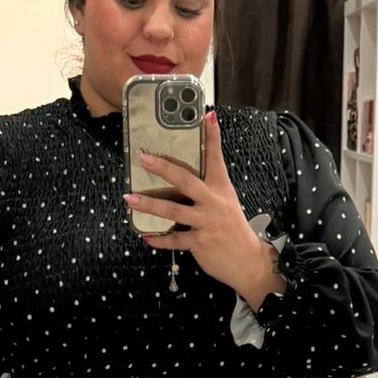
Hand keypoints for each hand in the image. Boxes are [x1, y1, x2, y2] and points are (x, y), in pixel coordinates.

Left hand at [123, 111, 285, 310]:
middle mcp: (214, 202)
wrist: (247, 261)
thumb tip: (183, 178)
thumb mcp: (226, 203)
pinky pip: (174, 239)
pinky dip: (159, 240)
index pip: (216, 158)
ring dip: (148, 205)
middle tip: (144, 158)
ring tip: (129, 199)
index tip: (206, 115)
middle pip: (186, 180)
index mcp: (221, 188)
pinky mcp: (200, 242)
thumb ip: (208, 189)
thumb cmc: (232, 230)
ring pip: (172, 210)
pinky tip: (145, 236)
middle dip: (163, 168)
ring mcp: (206, 222)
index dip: (212, 136)